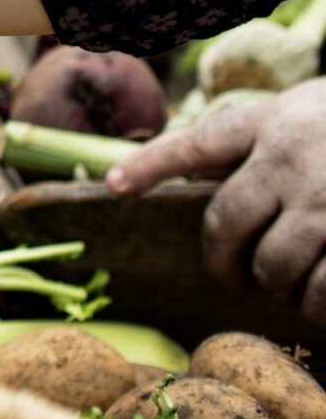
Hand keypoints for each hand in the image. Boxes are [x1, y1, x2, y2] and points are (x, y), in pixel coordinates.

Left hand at [111, 78, 325, 318]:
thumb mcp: (295, 110)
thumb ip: (247, 139)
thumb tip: (182, 168)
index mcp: (270, 124)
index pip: (196, 144)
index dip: (149, 164)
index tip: (113, 185)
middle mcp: (290, 161)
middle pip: (226, 225)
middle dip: (225, 260)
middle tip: (232, 274)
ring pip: (273, 266)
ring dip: (274, 286)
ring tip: (283, 286)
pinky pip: (324, 291)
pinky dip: (318, 307)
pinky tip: (318, 303)